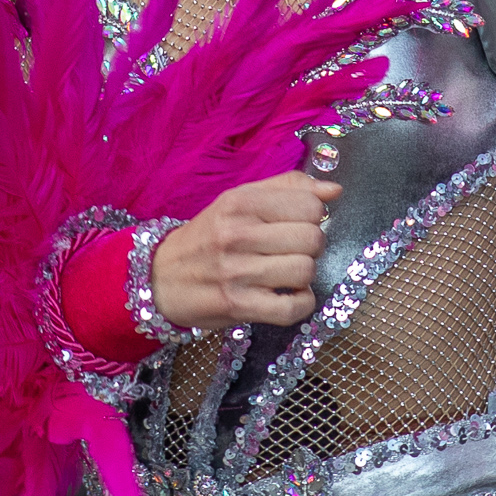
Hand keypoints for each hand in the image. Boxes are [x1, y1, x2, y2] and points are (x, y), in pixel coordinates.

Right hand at [152, 174, 342, 330]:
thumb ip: (287, 188)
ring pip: (305, 271)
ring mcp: (237, 272)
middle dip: (311, 246)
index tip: (297, 223)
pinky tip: (289, 295)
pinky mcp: (239, 305)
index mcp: (240, 202)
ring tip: (286, 273)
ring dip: (304, 275)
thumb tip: (334, 191)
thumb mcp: (238, 200)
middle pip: (312, 239)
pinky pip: (294, 307)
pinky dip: (301, 303)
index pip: (309, 205)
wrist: (161, 277)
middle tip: (292, 250)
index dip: (313, 216)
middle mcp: (237, 234)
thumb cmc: (208, 237)